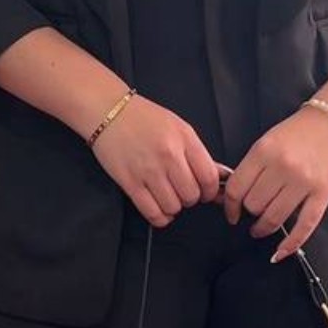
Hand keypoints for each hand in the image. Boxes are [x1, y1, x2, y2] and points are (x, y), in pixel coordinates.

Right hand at [87, 94, 225, 227]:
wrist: (107, 111)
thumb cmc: (143, 118)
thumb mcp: (178, 127)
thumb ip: (198, 153)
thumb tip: (220, 175)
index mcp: (184, 139)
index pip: (208, 177)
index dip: (209, 191)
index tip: (204, 192)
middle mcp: (168, 155)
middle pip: (192, 195)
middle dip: (190, 198)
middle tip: (182, 191)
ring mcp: (148, 170)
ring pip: (173, 207)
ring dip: (173, 206)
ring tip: (167, 196)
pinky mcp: (129, 182)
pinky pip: (152, 212)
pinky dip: (159, 217)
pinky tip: (159, 208)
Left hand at [219, 107, 327, 262]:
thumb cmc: (298, 132)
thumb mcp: (267, 141)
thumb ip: (251, 167)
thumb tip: (233, 197)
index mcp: (263, 152)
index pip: (236, 188)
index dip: (230, 206)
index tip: (232, 213)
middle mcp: (283, 167)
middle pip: (254, 205)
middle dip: (250, 212)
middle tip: (254, 211)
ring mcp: (304, 182)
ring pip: (274, 217)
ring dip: (264, 228)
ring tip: (261, 228)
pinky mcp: (323, 194)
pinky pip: (304, 226)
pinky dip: (290, 244)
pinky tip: (278, 253)